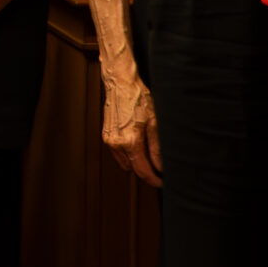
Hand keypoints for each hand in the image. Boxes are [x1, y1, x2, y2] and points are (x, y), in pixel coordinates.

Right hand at [102, 68, 161, 185]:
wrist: (120, 84)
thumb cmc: (138, 98)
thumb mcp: (154, 123)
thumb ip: (157, 148)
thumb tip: (161, 166)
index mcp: (130, 142)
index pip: (142, 171)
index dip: (154, 180)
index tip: (162, 182)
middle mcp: (116, 144)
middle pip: (133, 169)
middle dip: (146, 171)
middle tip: (158, 167)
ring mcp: (109, 140)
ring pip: (124, 163)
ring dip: (136, 162)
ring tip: (148, 153)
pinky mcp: (105, 136)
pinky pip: (118, 154)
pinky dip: (128, 154)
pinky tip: (136, 144)